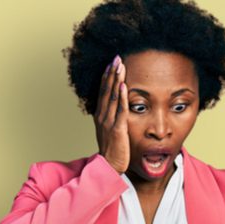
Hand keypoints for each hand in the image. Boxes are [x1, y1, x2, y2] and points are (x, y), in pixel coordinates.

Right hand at [93, 54, 129, 173]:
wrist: (109, 166)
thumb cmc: (112, 149)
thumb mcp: (110, 130)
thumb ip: (113, 117)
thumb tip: (118, 106)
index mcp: (101, 115)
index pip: (103, 92)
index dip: (106, 77)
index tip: (111, 63)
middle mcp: (102, 116)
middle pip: (106, 90)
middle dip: (111, 73)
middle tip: (116, 57)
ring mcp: (109, 122)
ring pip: (112, 97)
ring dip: (115, 80)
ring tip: (119, 66)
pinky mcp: (117, 129)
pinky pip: (120, 111)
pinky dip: (122, 98)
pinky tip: (123, 86)